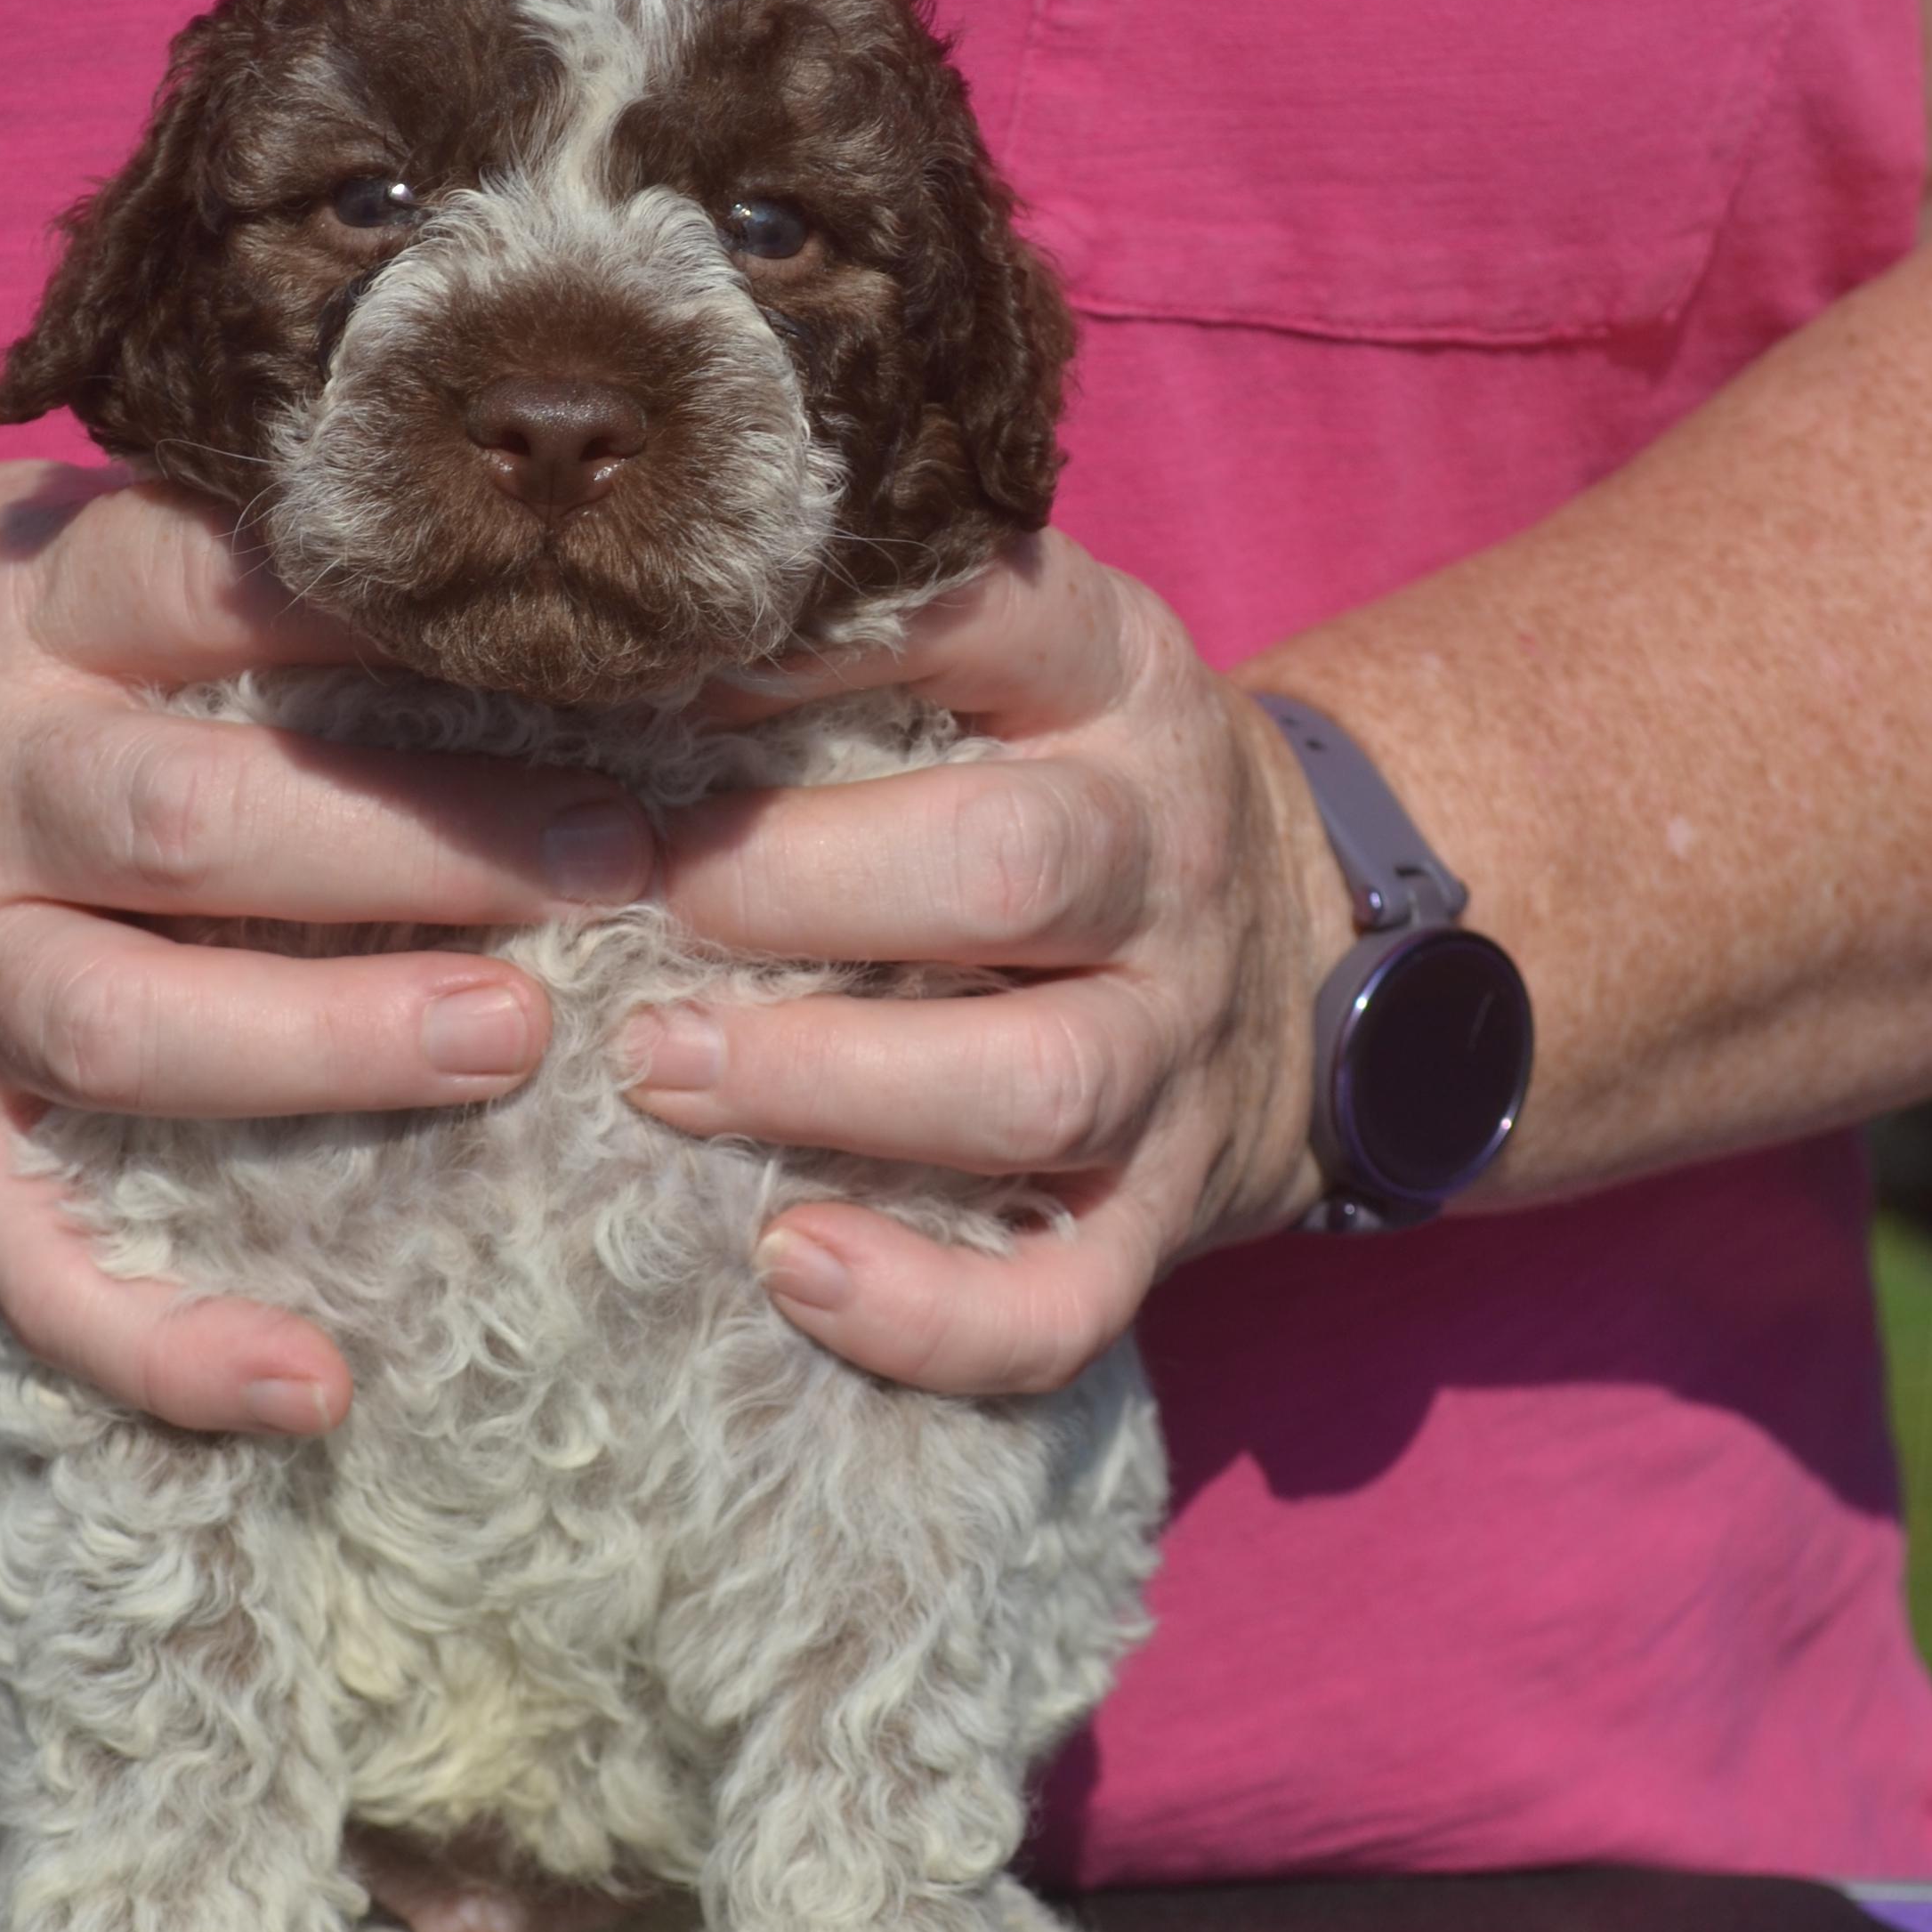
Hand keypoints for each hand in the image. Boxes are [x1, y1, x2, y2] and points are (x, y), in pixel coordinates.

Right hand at [0, 464, 652, 1433]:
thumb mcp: (35, 553)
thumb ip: (220, 554)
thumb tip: (503, 556)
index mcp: (17, 620)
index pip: (202, 587)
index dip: (386, 612)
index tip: (579, 643)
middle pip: (190, 819)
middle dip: (412, 841)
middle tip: (617, 858)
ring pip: (127, 1030)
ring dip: (324, 1043)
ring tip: (514, 1039)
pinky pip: (30, 1257)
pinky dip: (161, 1342)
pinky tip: (313, 1386)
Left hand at [624, 538, 1339, 1391]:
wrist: (1310, 949)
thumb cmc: (1070, 786)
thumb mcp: (1027, 662)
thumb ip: (873, 632)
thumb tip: (621, 629)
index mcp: (1117, 689)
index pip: (989, 620)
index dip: (814, 648)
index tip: (657, 675)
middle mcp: (1162, 863)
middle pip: (1005, 869)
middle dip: (791, 887)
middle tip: (628, 894)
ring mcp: (1175, 1052)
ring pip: (1030, 1088)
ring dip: (824, 1085)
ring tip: (655, 1070)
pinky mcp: (1161, 1213)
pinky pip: (1061, 1300)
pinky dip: (924, 1310)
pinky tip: (789, 1266)